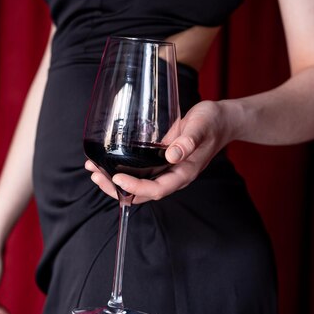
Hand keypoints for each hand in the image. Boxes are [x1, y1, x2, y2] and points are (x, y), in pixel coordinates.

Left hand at [86, 101, 232, 202]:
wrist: (220, 120)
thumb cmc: (212, 123)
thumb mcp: (201, 127)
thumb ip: (189, 141)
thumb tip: (173, 155)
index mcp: (184, 174)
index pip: (157, 189)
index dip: (136, 187)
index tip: (117, 177)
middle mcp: (173, 177)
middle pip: (142, 193)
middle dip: (116, 188)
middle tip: (95, 174)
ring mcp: (166, 171)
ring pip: (138, 185)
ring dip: (114, 181)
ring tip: (93, 169)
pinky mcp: (160, 162)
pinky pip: (139, 172)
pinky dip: (122, 169)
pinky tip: (107, 161)